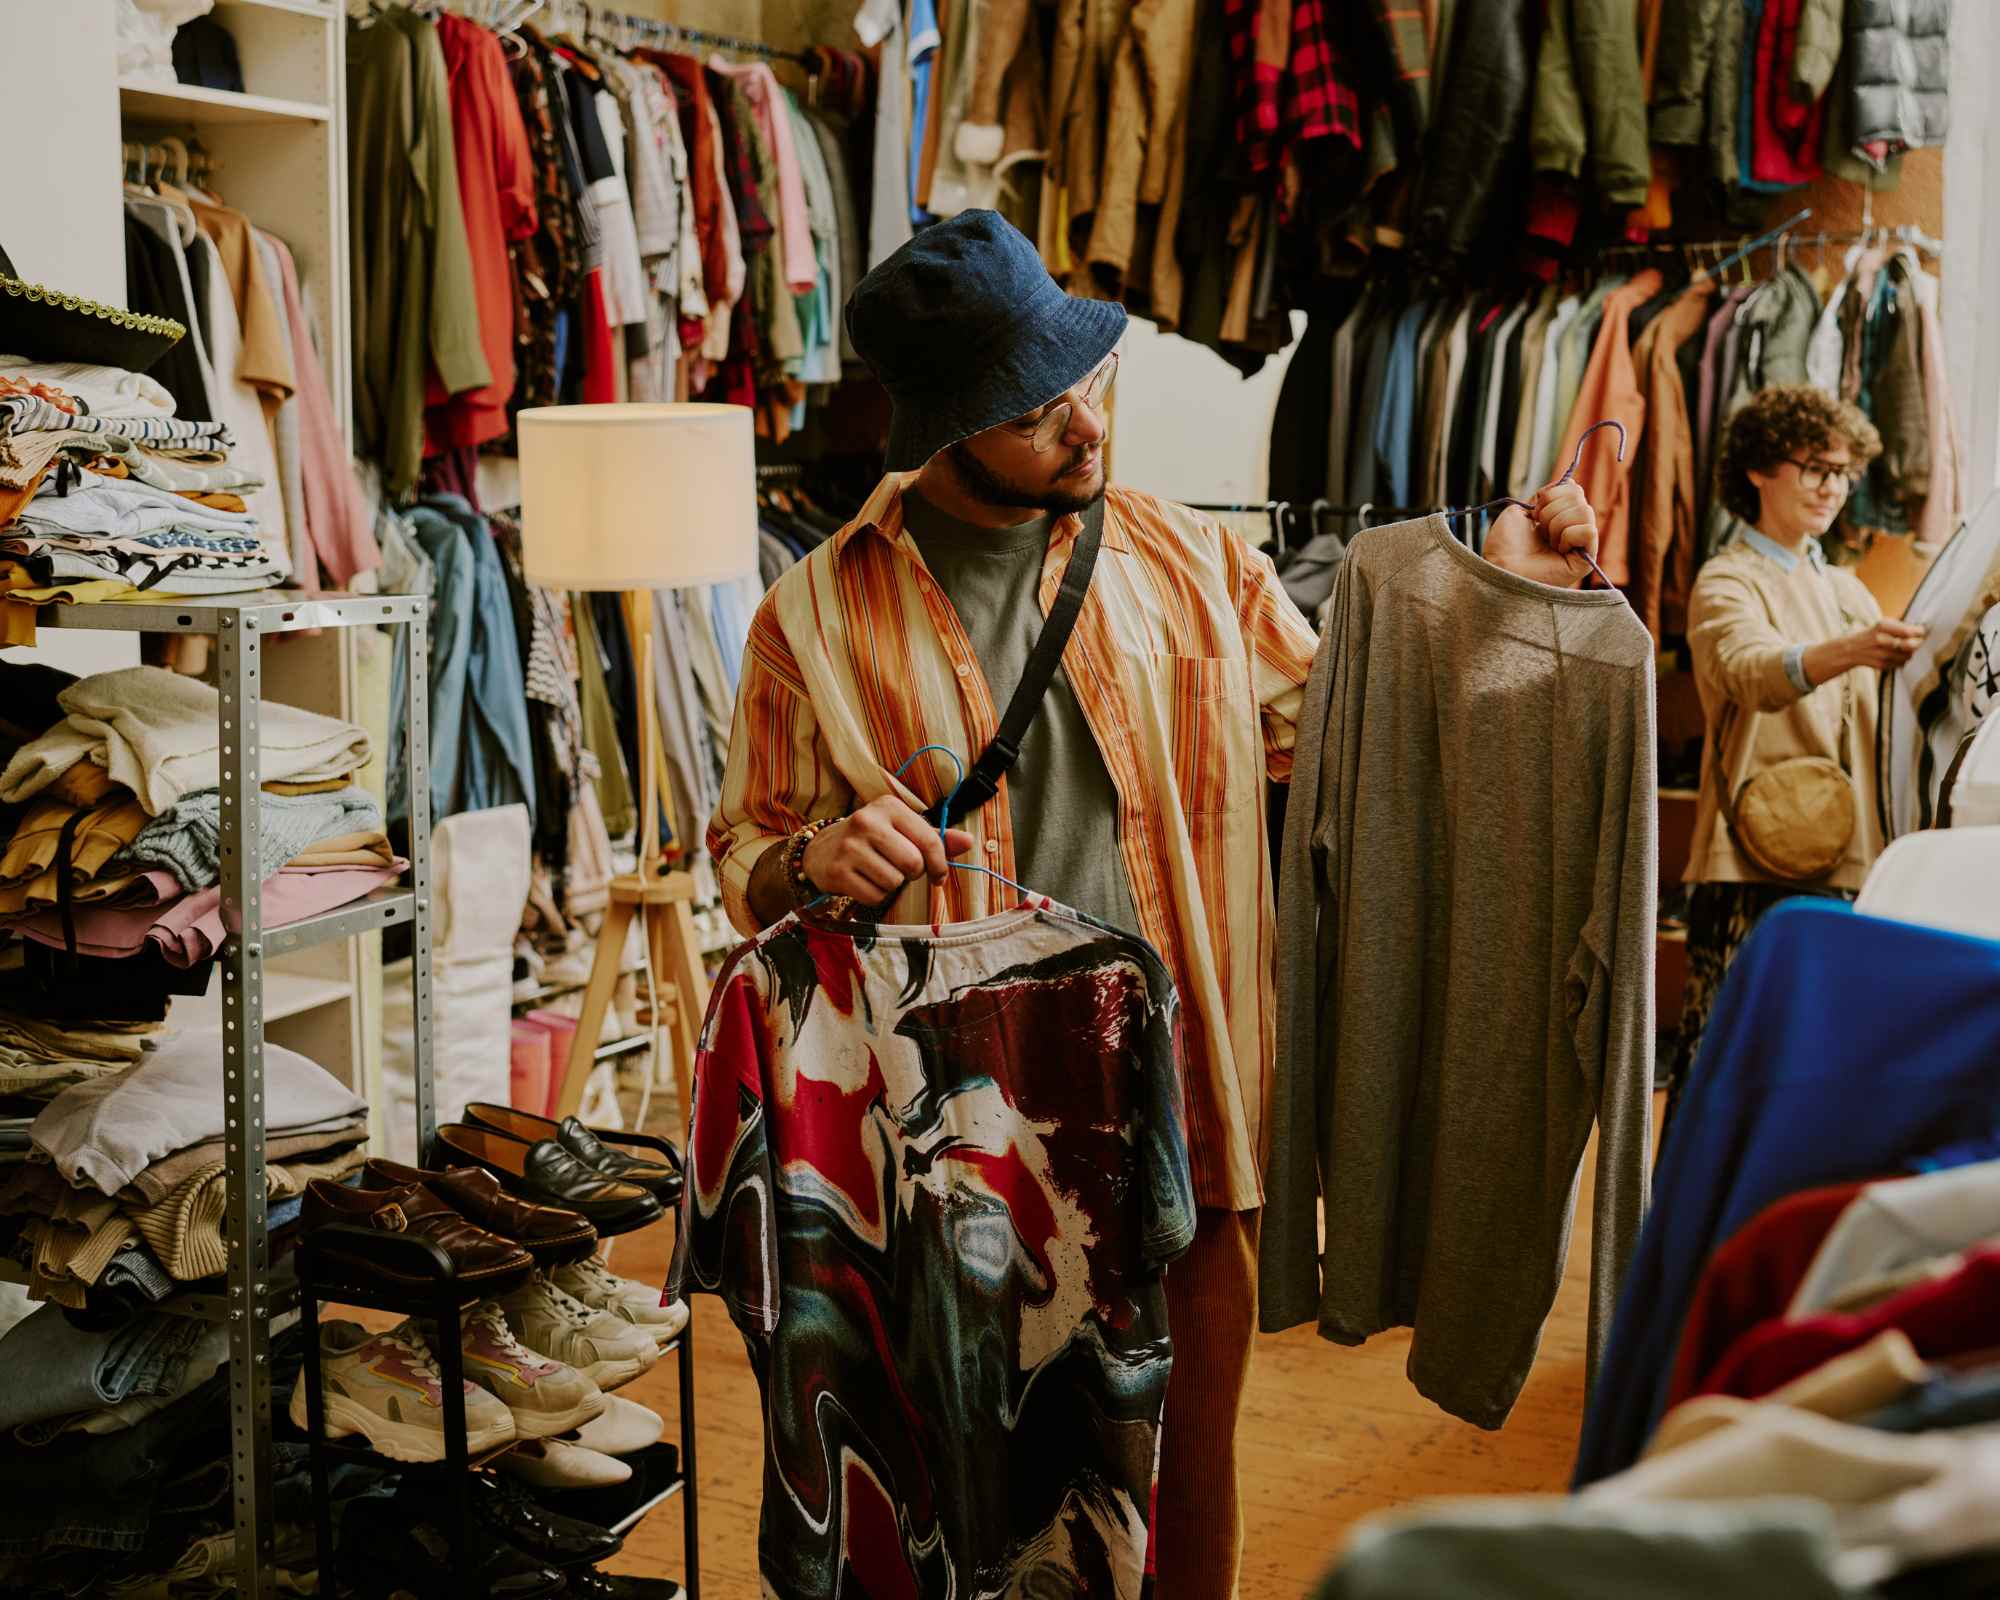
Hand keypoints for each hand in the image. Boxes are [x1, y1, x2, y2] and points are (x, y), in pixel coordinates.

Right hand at [800, 795, 974, 902]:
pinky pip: (875, 896)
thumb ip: (935, 838)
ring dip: (891, 884)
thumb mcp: (901, 830)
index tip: (938, 876)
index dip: (940, 865)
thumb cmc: (871, 839)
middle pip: (913, 864)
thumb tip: (968, 842)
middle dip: (912, 874)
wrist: (821, 850)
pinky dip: (875, 895)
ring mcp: (850, 847)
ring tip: (877, 871)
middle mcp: (867, 822)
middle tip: (899, 869)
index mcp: (889, 807)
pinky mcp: (838, 871)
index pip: (930, 841)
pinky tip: (864, 881)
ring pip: (894, 882)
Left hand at [1483, 481, 1600, 588]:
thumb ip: (1545, 496)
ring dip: (1557, 523)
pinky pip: (1588, 530)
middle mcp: (1572, 530)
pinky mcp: (1586, 560)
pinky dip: (1568, 535)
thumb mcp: (1520, 510)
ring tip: (1547, 541)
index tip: (1535, 509)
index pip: (1573, 489)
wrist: (1500, 568)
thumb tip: (1570, 483)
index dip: (1553, 493)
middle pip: (1579, 496)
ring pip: (1585, 511)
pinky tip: (1558, 549)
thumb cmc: (1504, 545)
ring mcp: (1580, 545)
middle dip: (1551, 508)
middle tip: (1539, 529)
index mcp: (1558, 518)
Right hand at [1840, 618, 1927, 672]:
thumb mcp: (1884, 624)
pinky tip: (1896, 655)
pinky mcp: (1882, 665)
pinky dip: (1902, 660)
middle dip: (1917, 643)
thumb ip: (1902, 627)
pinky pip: (1902, 663)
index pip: (1908, 631)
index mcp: (1882, 626)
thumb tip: (1923, 632)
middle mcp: (1880, 640)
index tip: (1921, 632)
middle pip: (1911, 645)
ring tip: (1904, 648)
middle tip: (1917, 641)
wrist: (1851, 649)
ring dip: (1910, 653)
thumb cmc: (1873, 634)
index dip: (1919, 632)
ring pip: (1908, 656)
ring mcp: (1881, 654)